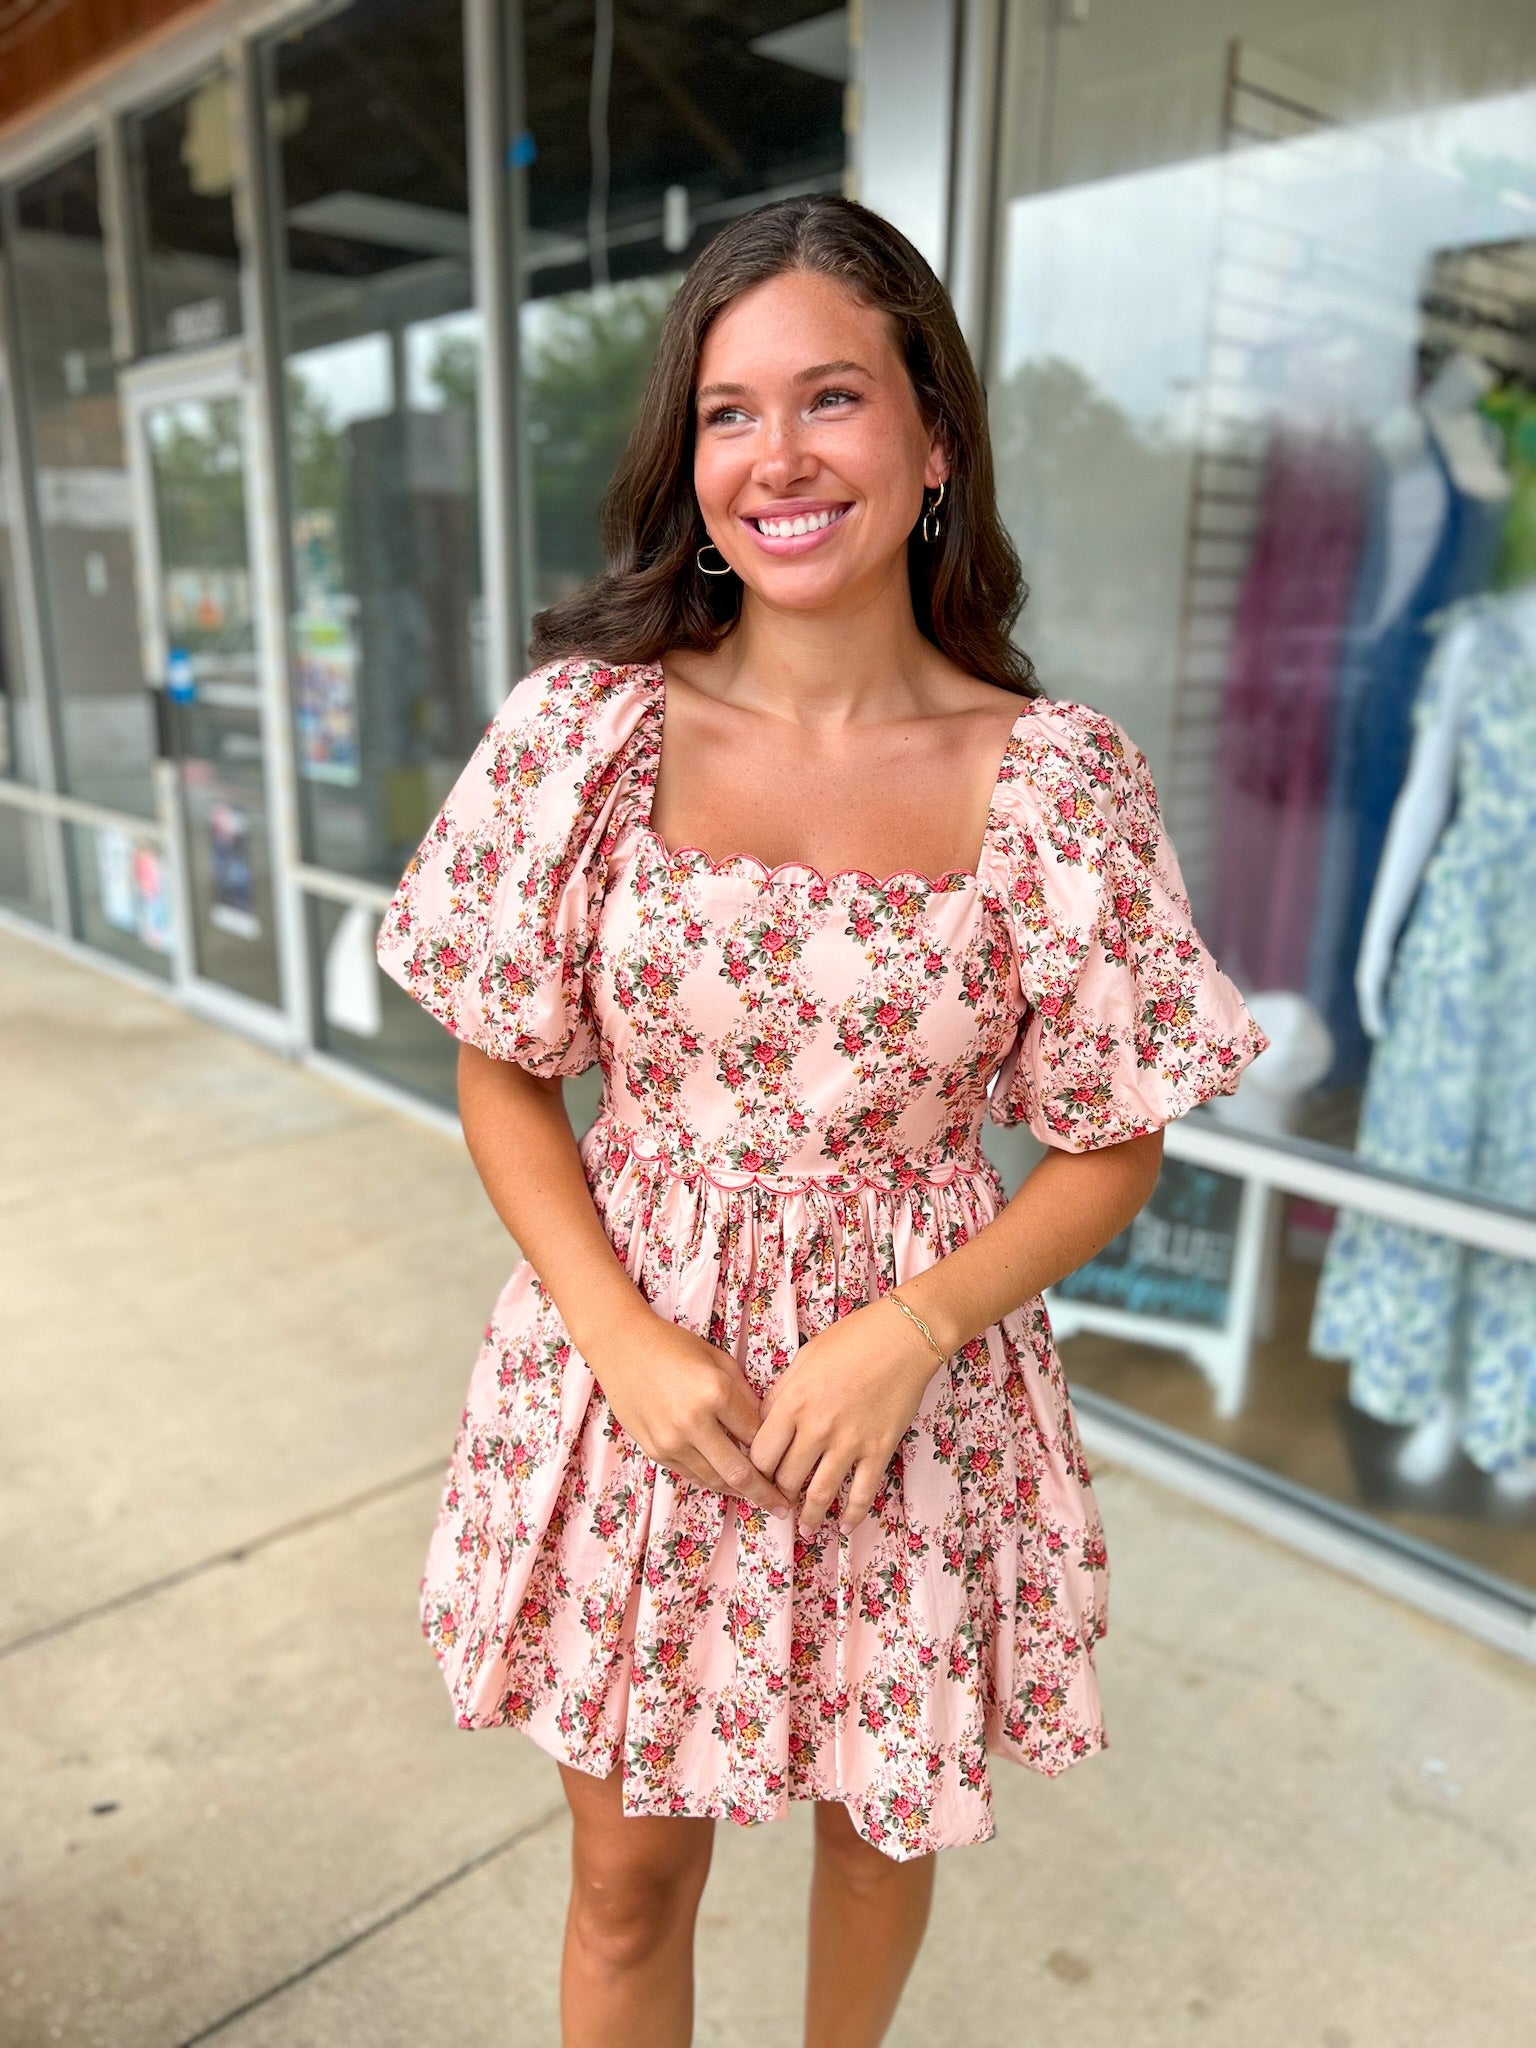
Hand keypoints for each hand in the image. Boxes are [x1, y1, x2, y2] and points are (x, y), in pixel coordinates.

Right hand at [585, 1309, 796, 1519]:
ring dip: (741, 1493)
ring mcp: (672, 1441)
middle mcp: (694, 1422)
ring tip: (761, 1500)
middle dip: (767, 1493)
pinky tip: (729, 1484)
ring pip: (716, 1481)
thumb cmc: (674, 1346)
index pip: (757, 1436)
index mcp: (716, 1393)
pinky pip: (692, 1475)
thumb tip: (766, 1427)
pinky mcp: (656, 1451)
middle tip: (785, 1506)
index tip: (791, 1465)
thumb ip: (744, 1395)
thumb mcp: (719, 1360)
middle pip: (740, 1472)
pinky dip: (713, 1481)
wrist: (622, 1346)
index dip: (777, 1453)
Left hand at [746, 1297, 942, 1533]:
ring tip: (805, 1528)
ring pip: (820, 1494)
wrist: (903, 1337)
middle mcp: (817, 1428)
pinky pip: (862, 1493)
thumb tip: (764, 1424)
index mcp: (792, 1403)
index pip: (761, 1455)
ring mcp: (849, 1442)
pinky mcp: (879, 1450)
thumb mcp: (803, 1359)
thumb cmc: (851, 1339)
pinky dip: (853, 1515)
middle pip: (786, 1478)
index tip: (757, 1477)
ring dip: (810, 1517)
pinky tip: (846, 1527)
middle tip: (778, 1503)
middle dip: (779, 1494)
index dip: (755, 1471)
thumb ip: (781, 1394)